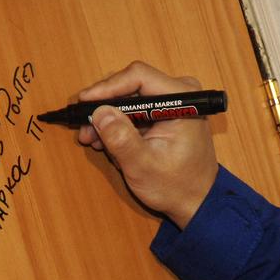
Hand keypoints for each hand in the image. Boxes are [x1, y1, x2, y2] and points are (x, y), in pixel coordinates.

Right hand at [76, 61, 218, 227]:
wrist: (195, 201)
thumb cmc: (176, 186)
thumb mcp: (143, 166)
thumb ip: (121, 138)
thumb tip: (99, 113)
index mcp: (182, 99)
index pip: (138, 77)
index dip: (107, 88)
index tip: (85, 101)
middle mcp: (179, 94)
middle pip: (131, 87)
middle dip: (105, 107)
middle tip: (84, 127)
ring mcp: (171, 103)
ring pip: (129, 99)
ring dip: (108, 118)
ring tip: (92, 139)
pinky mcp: (163, 114)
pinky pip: (134, 111)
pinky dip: (117, 124)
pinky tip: (106, 141)